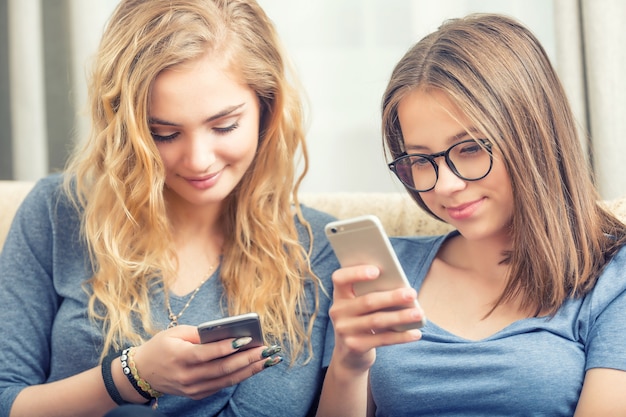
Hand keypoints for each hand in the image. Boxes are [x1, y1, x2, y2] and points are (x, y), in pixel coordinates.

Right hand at [127, 325, 280, 399]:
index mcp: (180, 357)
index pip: (208, 353)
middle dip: (249, 359)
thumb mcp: (175, 333)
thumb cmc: (161, 347)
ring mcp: (193, 388)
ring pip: (227, 379)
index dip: (229, 347)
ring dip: (251, 370)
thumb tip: (226, 331)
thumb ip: (199, 333)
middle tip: (267, 350)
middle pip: (223, 368)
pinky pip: (223, 385)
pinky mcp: (197, 394)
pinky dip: (240, 376)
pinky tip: (255, 367)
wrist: (142, 373)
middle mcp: (187, 376)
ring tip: (269, 360)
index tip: (247, 339)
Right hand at [330, 264, 422, 371]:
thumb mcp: (360, 306)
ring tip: (419, 313)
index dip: (356, 273)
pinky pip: (382, 340)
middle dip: (392, 297)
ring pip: (377, 320)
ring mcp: (344, 330)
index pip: (340, 278)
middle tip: (412, 293)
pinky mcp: (355, 346)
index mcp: (339, 295)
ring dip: (401, 316)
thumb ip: (372, 294)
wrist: (349, 355)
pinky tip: (415, 333)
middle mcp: (338, 312)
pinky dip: (401, 336)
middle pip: (367, 301)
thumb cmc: (361, 320)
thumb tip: (402, 288)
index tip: (377, 270)